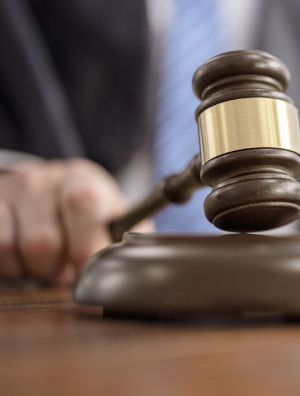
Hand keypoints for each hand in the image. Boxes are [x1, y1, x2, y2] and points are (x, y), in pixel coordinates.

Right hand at [0, 159, 150, 284]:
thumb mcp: (115, 221)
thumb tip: (140, 265)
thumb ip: (131, 238)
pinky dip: (8, 264)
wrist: (48, 196)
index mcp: (84, 179)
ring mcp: (12, 190)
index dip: (87, 245)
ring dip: (31, 269)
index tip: (90, 266)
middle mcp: (45, 178)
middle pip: (43, 241)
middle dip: (56, 269)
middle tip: (65, 269)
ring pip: (14, 248)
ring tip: (46, 263)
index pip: (83, 202)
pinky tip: (23, 258)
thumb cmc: (90, 219)